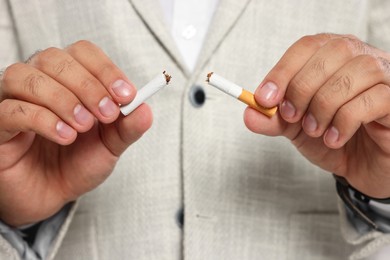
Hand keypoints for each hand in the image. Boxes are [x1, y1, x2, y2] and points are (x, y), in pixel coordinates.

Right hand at [0, 41, 151, 225]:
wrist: (50, 194)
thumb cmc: (77, 163)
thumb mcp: (110, 146)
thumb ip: (127, 128)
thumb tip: (145, 109)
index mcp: (69, 80)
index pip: (83, 52)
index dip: (106, 70)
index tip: (127, 95)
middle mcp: (40, 83)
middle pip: (55, 59)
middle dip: (87, 85)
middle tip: (107, 114)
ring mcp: (14, 101)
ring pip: (26, 78)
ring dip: (62, 99)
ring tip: (83, 126)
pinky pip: (11, 110)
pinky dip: (41, 119)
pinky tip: (64, 136)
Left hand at [244, 33, 389, 197]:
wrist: (361, 167)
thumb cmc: (332, 138)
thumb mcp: (295, 128)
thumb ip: (273, 118)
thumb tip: (250, 113)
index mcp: (333, 58)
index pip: (308, 46)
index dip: (283, 70)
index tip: (264, 98)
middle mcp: (361, 60)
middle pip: (333, 52)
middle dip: (303, 87)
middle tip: (291, 116)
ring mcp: (384, 79)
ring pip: (357, 72)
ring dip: (325, 104)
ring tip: (315, 130)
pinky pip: (376, 99)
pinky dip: (346, 120)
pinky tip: (334, 138)